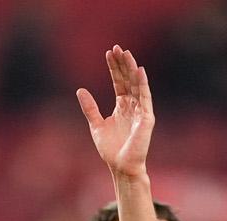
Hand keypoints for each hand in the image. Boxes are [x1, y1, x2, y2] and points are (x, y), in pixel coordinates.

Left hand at [77, 46, 153, 179]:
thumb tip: (80, 90)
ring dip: (132, 69)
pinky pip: (145, 98)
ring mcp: (140, 111)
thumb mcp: (96, 125)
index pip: (118, 82)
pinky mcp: (146, 118)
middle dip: (122, 64)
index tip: (109, 53)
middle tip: (117, 47)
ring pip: (136, 85)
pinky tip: (139, 70)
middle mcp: (132, 106)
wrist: (121, 166)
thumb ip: (90, 108)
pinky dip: (142, 84)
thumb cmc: (111, 150)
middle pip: (128, 80)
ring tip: (126, 53)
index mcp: (122, 107)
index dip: (114, 68)